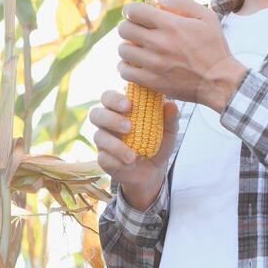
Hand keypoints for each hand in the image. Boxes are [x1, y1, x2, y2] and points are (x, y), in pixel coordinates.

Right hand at [89, 88, 181, 207]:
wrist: (153, 170)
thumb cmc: (157, 143)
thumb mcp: (168, 132)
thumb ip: (170, 118)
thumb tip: (171, 105)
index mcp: (120, 110)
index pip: (108, 97)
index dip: (114, 99)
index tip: (129, 105)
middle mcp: (107, 123)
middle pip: (95, 114)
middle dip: (110, 119)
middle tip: (128, 127)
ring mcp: (103, 142)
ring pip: (98, 137)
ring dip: (115, 145)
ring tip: (132, 156)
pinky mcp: (103, 159)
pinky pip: (103, 158)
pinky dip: (117, 161)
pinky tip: (130, 165)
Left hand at [116, 0, 247, 112]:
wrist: (220, 81)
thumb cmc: (215, 48)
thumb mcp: (207, 18)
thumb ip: (183, 3)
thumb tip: (159, 0)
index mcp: (172, 25)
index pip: (134, 11)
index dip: (131, 10)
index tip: (134, 14)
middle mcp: (160, 43)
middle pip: (124, 29)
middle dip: (127, 27)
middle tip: (135, 31)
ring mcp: (154, 64)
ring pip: (122, 51)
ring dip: (127, 48)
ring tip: (136, 49)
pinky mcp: (152, 82)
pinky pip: (125, 72)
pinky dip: (126, 67)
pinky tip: (135, 65)